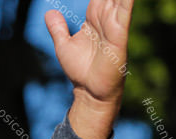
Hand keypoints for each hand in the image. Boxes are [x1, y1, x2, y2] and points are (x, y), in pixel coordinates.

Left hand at [45, 0, 133, 138]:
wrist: (89, 92)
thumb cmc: (80, 71)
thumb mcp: (63, 45)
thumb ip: (58, 28)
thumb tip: (49, 13)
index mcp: (95, 17)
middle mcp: (107, 17)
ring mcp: (115, 24)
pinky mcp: (119, 35)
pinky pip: (125, 11)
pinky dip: (126, 0)